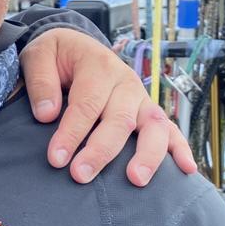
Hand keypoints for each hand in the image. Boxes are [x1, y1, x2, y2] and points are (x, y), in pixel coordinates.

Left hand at [19, 27, 197, 185]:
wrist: (75, 45)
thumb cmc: (56, 55)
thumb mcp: (38, 55)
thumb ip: (41, 81)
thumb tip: (47, 114)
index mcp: (98, 65)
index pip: (87, 104)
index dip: (72, 133)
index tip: (56, 158)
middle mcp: (125, 82)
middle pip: (119, 119)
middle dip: (100, 150)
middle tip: (80, 175)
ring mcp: (141, 98)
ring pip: (153, 126)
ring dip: (146, 155)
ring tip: (135, 179)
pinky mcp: (149, 110)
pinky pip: (171, 129)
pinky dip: (181, 149)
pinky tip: (186, 170)